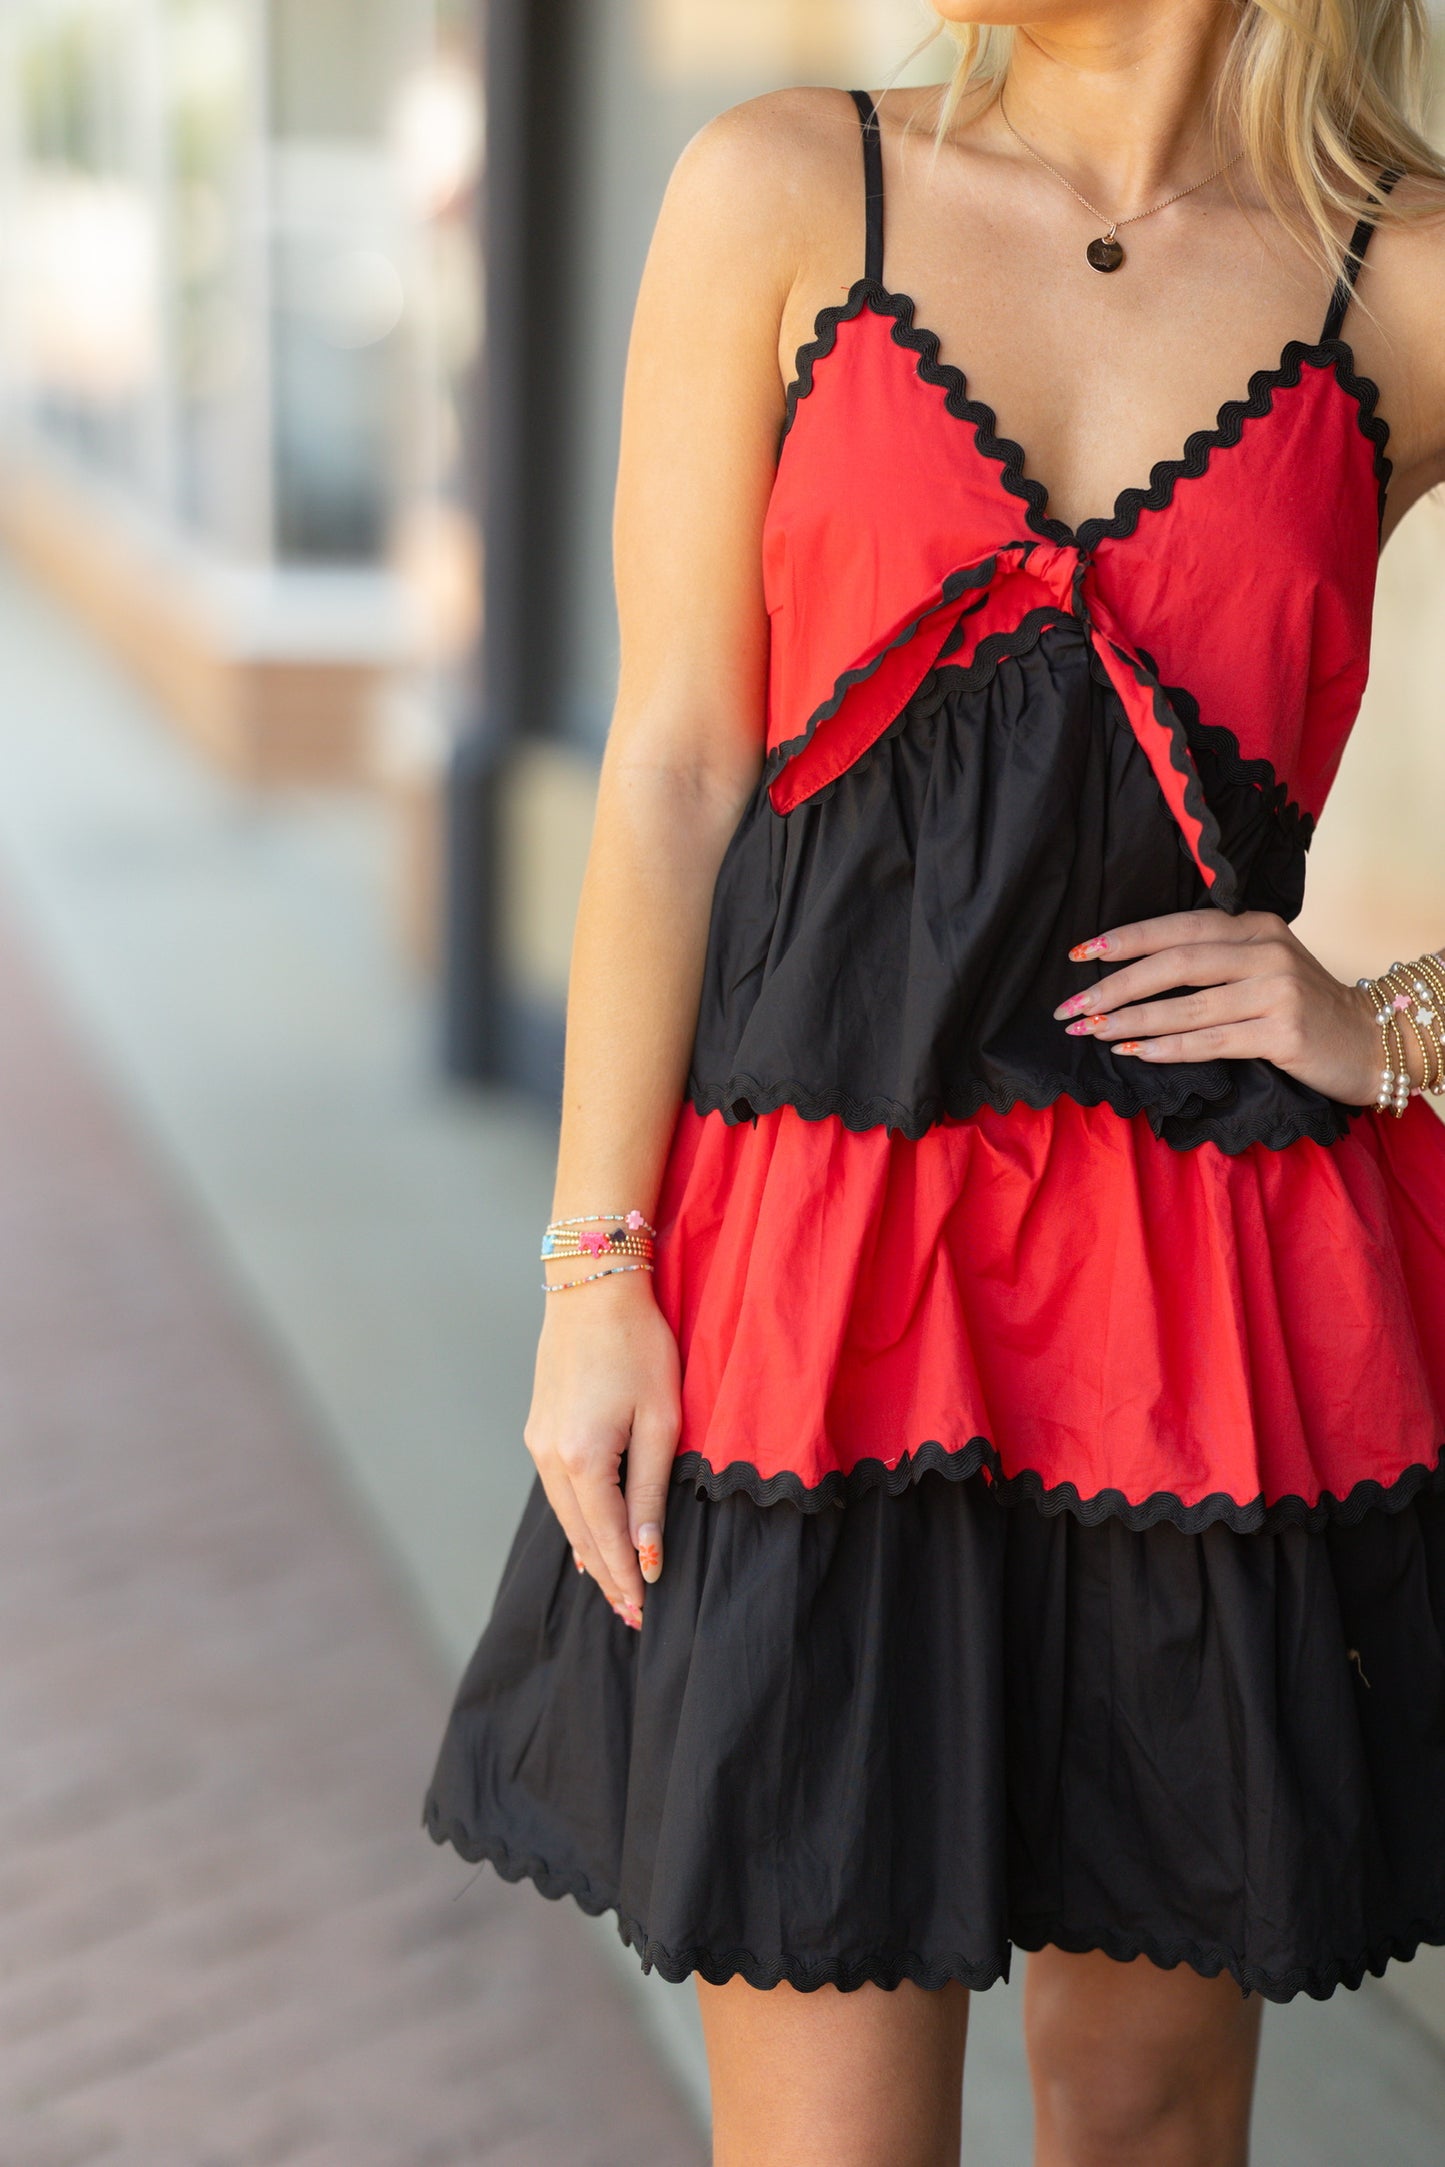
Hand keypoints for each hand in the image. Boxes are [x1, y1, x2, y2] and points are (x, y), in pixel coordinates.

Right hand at [523, 1270, 680, 1630]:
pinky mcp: (538, 1428)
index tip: (643, 1611)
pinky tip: (589, 1538)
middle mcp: (550, 1457)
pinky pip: (558, 1490)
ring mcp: (538, 1442)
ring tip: (613, 1587)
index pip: (608, 1536)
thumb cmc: (639, 1346)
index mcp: (582, 1458)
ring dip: (591, 1552)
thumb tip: (649, 1552)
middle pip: (581, 1534)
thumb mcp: (660, 1420)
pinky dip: (576, 1520)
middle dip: (608, 1576)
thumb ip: (651, 1490)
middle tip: (631, 1616)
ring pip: (566, 1515)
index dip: (627, 1576)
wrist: (592, 1288)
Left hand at [1053, 908, 1382, 1105]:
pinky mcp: (1284, 1033)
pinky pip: (1212, 1041)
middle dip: (1114, 985)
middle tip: (1070, 1006)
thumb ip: (1215, 958)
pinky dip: (1169, 1048)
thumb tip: (1134, 973)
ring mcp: (1277, 991)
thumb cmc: (1303, 1007)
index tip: (1078, 954)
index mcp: (1254, 926)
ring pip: (1187, 1005)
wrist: (1371, 1041)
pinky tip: (1135, 1052)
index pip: (1178, 926)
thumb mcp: (1263, 965)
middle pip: (1175, 962)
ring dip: (1131, 1020)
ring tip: (1091, 1031)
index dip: (1125, 940)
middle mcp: (1265, 950)